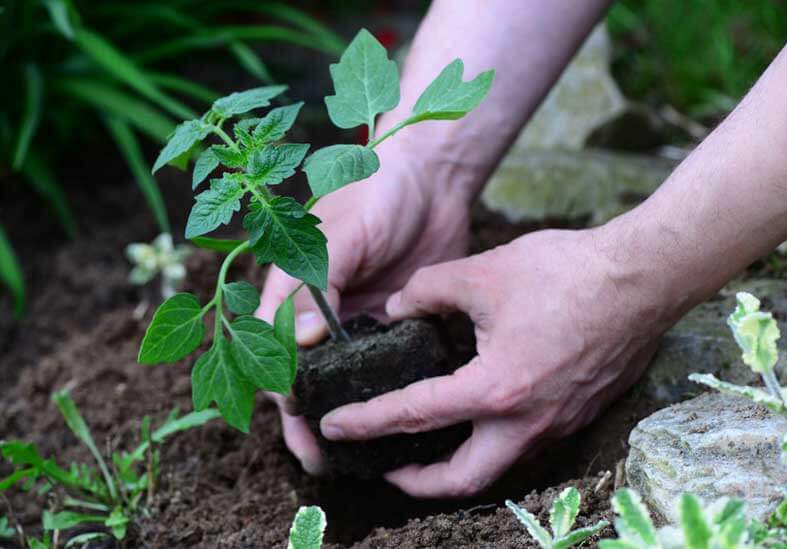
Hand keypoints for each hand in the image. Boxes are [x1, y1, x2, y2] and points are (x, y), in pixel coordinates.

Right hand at [255, 145, 475, 474]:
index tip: (299, 421)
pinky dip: (380, 393)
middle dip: (306, 419)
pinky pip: (382, 365)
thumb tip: (297, 345)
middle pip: (303, 375)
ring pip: (340, 378)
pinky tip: (389, 421)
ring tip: (352, 457)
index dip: (280, 389)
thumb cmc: (375, 194)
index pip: (272, 350)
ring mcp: (355, 319)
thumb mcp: (339, 235)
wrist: (432, 179)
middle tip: (321, 460)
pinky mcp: (393, 322)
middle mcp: (319, 310)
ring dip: (342, 413)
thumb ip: (316, 287)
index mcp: (292, 289)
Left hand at [318, 227, 665, 496]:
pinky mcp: (580, 410)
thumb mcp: (483, 271)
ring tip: (431, 441)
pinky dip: (494, 437)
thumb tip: (398, 306)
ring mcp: (560, 421)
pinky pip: (528, 441)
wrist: (645, 275)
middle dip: (419, 482)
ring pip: (501, 464)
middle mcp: (529, 421)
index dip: (368, 421)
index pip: (416, 415)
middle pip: (465, 479)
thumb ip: (428, 290)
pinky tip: (484, 407)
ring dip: (460, 461)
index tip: (334, 426)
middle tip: (389, 466)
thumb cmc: (568, 272)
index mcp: (497, 390)